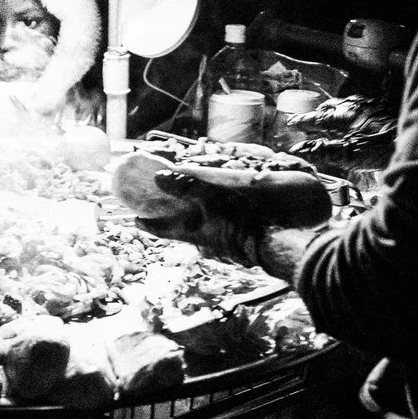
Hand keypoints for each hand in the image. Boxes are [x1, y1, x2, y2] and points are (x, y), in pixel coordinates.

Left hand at [136, 166, 332, 276]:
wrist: (281, 241)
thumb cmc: (246, 220)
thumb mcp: (213, 197)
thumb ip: (187, 187)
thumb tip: (158, 177)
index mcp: (195, 231)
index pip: (163, 229)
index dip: (148, 223)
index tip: (136, 219)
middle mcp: (206, 238)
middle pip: (181, 227)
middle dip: (171, 215)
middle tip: (161, 203)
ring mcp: (224, 239)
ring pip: (201, 225)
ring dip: (193, 213)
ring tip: (189, 199)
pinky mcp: (240, 237)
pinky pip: (219, 222)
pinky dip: (213, 211)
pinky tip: (220, 203)